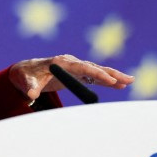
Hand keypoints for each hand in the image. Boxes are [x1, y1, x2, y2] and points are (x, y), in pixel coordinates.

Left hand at [8, 54, 133, 100]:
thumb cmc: (28, 76)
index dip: (96, 73)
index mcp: (61, 62)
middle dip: (111, 73)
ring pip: (97, 71)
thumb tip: (31, 94)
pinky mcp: (77, 73)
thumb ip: (30, 88)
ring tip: (129, 81)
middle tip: (127, 79)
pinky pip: (94, 76)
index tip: (109, 79)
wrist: (27, 71)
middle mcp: (71, 62)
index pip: (82, 67)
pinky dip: (106, 80)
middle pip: (94, 67)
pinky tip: (119, 84)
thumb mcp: (27, 82)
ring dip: (113, 76)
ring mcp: (75, 66)